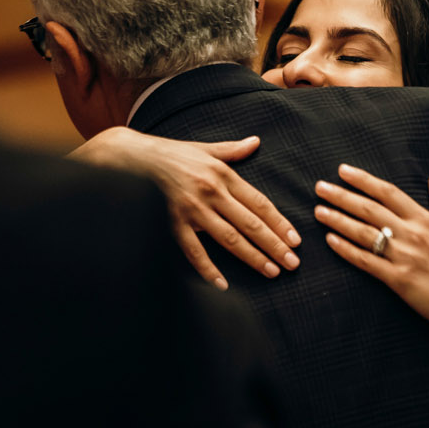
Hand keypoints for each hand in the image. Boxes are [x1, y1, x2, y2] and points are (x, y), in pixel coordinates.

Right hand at [70, 128, 299, 288]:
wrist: (132, 158)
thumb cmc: (172, 154)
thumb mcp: (205, 148)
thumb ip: (233, 151)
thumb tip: (256, 142)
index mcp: (223, 175)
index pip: (259, 203)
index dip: (279, 222)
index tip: (295, 239)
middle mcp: (211, 192)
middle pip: (250, 223)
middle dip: (274, 244)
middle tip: (293, 263)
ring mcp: (192, 210)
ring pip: (229, 238)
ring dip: (252, 256)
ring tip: (271, 271)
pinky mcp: (173, 223)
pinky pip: (194, 251)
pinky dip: (208, 269)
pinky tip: (222, 285)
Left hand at [313, 166, 428, 341]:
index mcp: (426, 220)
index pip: (388, 193)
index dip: (363, 180)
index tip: (343, 171)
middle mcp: (412, 234)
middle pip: (369, 209)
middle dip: (341, 196)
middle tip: (320, 187)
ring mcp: (404, 257)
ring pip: (363, 233)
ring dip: (338, 220)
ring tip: (318, 211)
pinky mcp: (398, 280)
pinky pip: (366, 262)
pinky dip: (346, 250)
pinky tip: (331, 241)